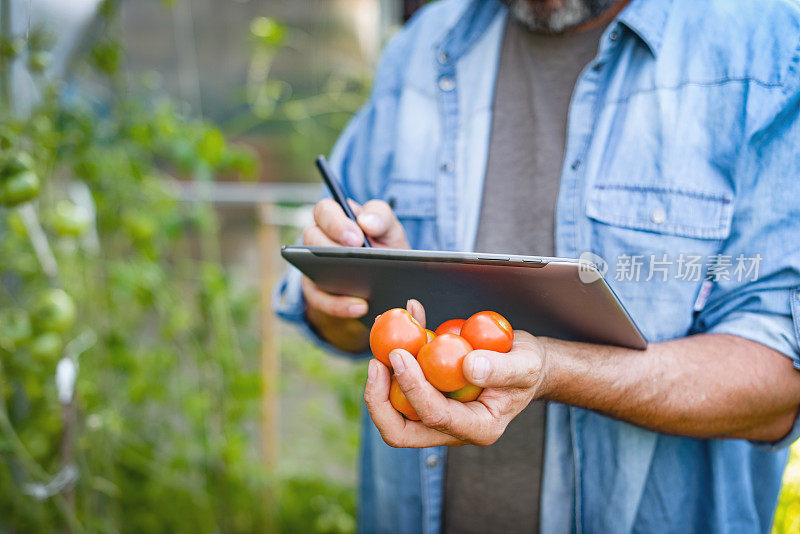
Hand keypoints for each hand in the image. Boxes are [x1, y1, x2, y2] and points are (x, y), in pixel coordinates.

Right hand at [301, 198, 408, 350]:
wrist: (390, 282)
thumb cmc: (386, 248)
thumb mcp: (390, 230)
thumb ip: (382, 217)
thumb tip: (366, 221)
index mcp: (337, 217)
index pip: (325, 210)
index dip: (336, 223)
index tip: (356, 238)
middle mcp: (320, 239)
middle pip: (311, 236)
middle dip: (331, 247)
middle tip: (355, 256)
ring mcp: (314, 266)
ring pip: (309, 268)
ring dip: (333, 278)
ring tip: (361, 289)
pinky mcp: (317, 291)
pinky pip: (320, 299)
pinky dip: (339, 305)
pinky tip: (361, 307)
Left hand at [364, 300, 550, 446]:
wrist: (526, 364)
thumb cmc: (529, 367)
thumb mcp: (526, 364)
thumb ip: (502, 369)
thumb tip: (469, 367)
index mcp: (478, 428)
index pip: (434, 416)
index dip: (412, 386)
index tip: (400, 355)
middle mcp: (452, 428)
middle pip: (401, 431)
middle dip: (379, 400)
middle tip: (377, 362)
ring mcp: (437, 415)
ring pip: (394, 409)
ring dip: (382, 377)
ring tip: (385, 335)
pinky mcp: (428, 395)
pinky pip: (402, 384)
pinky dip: (397, 355)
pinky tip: (409, 318)